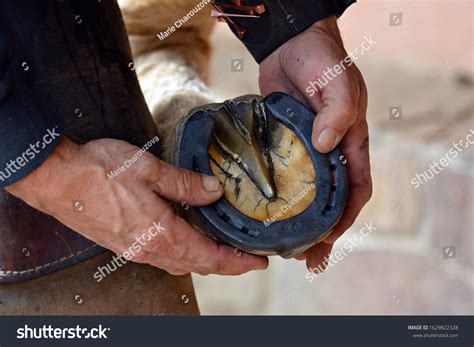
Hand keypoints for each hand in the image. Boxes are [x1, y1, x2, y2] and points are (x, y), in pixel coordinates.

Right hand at [6, 137, 267, 275]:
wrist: (57, 181)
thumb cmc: (99, 173)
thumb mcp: (150, 170)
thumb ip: (185, 184)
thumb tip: (214, 191)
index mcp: (162, 233)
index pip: (211, 256)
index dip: (238, 261)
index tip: (259, 262)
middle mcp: (151, 249)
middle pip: (199, 265)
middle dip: (228, 266)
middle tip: (249, 261)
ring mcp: (137, 250)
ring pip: (182, 264)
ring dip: (207, 262)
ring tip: (225, 255)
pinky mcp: (125, 245)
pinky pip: (164, 258)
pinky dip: (185, 257)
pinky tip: (189, 246)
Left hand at [259, 16, 371, 270]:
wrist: (290, 43)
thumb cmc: (321, 60)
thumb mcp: (336, 83)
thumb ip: (336, 112)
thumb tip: (325, 145)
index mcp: (351, 143)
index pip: (355, 190)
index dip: (346, 217)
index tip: (329, 238)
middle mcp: (329, 153)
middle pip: (330, 201)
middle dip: (321, 231)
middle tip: (305, 258)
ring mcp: (303, 151)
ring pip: (304, 194)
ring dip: (298, 222)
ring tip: (284, 248)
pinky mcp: (281, 145)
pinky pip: (280, 176)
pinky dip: (276, 197)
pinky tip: (263, 213)